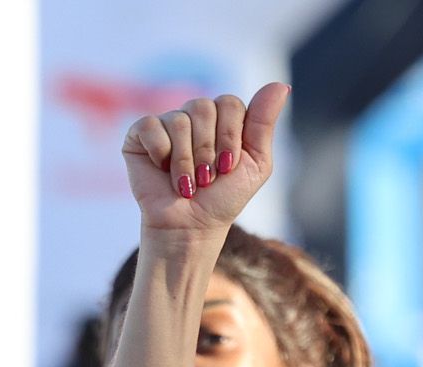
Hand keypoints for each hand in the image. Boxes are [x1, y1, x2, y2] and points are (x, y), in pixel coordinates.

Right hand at [121, 83, 288, 236]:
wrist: (191, 226)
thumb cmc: (224, 198)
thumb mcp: (256, 163)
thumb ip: (264, 123)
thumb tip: (282, 84)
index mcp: (223, 119)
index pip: (229, 103)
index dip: (230, 136)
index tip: (229, 167)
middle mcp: (195, 115)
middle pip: (203, 107)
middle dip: (208, 150)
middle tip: (207, 178)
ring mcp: (167, 122)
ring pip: (179, 120)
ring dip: (187, 160)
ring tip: (188, 183)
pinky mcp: (141, 133)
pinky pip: (151, 126)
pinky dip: (161, 154)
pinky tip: (162, 170)